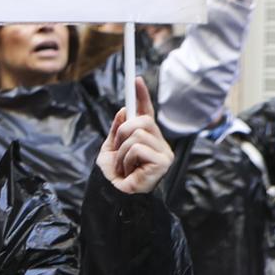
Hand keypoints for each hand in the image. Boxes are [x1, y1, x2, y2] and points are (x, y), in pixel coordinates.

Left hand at [97, 77, 172, 194]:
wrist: (112, 195)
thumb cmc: (114, 175)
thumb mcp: (111, 147)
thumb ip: (118, 129)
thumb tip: (124, 110)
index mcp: (148, 139)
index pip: (147, 113)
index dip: (142, 96)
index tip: (135, 79)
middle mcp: (160, 143)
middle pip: (141, 120)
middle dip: (122, 133)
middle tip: (118, 150)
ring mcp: (164, 153)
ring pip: (137, 133)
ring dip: (121, 151)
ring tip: (122, 166)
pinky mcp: (163, 162)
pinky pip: (138, 148)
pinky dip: (126, 159)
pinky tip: (129, 171)